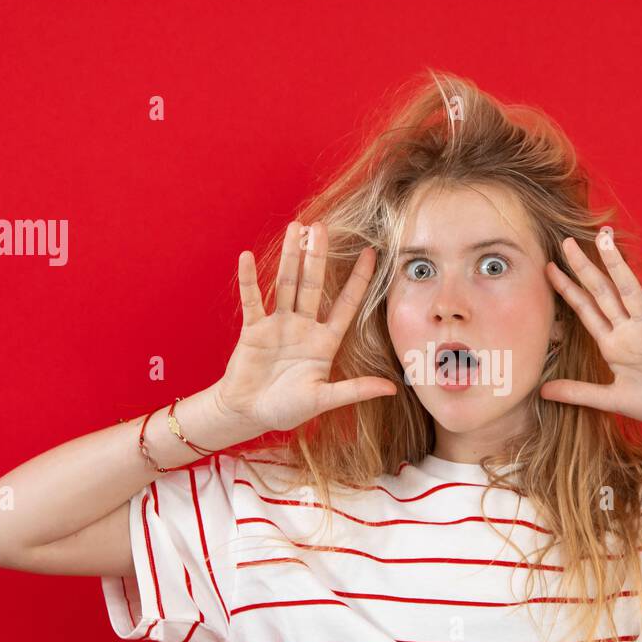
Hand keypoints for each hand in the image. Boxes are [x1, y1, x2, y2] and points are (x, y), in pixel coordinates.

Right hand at [214, 220, 396, 433]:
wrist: (248, 415)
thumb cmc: (286, 408)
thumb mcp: (324, 399)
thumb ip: (355, 389)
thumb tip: (393, 389)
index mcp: (324, 342)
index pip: (346, 304)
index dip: (358, 280)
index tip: (371, 253)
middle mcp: (303, 327)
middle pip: (313, 284)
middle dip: (318, 256)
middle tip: (322, 226)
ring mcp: (278, 324)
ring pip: (286, 284)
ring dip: (290, 257)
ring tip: (295, 228)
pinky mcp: (254, 329)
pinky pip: (253, 300)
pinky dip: (249, 280)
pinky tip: (248, 257)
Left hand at [540, 232, 641, 426]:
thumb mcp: (612, 399)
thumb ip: (578, 392)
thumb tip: (542, 391)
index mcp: (614, 344)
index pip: (585, 310)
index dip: (568, 290)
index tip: (548, 269)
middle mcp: (630, 331)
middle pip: (603, 293)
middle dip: (584, 269)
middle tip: (566, 243)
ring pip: (631, 292)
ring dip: (618, 267)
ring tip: (603, 240)